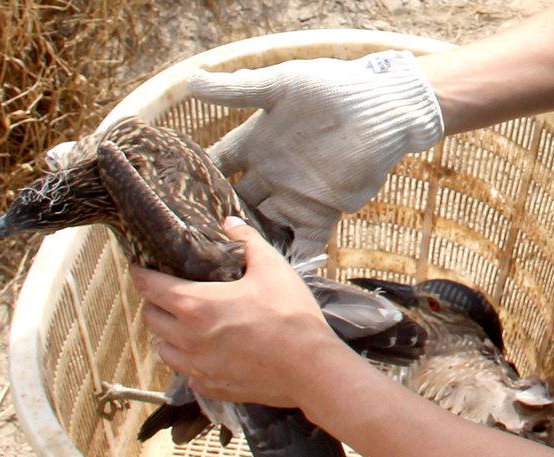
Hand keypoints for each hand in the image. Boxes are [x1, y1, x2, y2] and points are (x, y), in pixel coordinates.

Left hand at [132, 217, 343, 406]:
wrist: (310, 368)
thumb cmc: (290, 316)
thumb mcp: (271, 268)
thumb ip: (246, 241)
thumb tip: (229, 222)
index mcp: (194, 305)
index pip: (148, 286)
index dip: (141, 273)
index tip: (140, 267)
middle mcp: (186, 338)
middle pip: (150, 318)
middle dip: (154, 303)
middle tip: (169, 293)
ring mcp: (197, 367)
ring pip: (164, 349)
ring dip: (168, 335)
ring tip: (186, 325)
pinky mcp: (211, 388)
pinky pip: (187, 374)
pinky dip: (190, 362)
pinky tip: (208, 353)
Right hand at [188, 50, 443, 254]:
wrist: (378, 108)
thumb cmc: (329, 88)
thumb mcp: (278, 84)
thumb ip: (234, 89)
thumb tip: (188, 80)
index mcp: (256, 144)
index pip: (218, 167)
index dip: (200, 182)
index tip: (175, 203)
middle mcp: (271, 174)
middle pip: (238, 204)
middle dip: (220, 225)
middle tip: (196, 250)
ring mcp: (296, 196)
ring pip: (266, 228)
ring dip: (252, 249)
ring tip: (228, 275)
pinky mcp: (323, 211)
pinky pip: (306, 242)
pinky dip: (297, 260)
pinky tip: (279, 280)